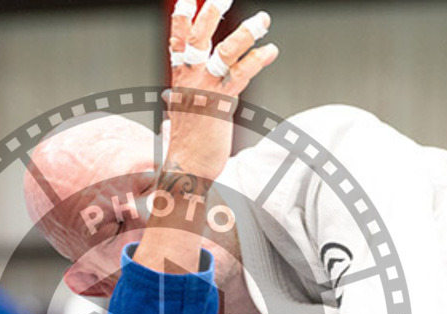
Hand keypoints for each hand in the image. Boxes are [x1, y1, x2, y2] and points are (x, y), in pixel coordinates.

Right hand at [164, 1, 277, 181]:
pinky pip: (242, 75)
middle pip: (197, 38)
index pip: (178, 41)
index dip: (183, 19)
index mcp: (179, 78)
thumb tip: (175, 97)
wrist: (186, 166)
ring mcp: (205, 90)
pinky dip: (258, 60)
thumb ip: (183, 97)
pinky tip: (271, 51)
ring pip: (225, 52)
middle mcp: (189, 79)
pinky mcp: (222, 103)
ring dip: (246, 33)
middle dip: (210, 13)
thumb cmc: (187, 143)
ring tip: (263, 19)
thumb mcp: (182, 112)